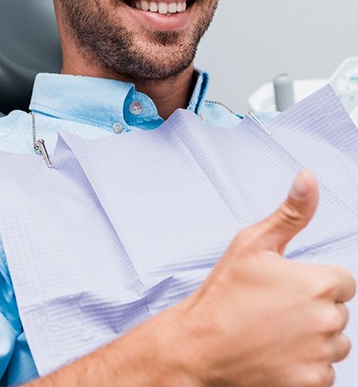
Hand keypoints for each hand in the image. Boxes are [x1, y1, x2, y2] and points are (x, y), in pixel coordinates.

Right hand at [27, 170, 354, 386]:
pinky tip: (278, 353)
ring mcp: (320, 355)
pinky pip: (325, 370)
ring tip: (275, 331)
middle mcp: (326, 320)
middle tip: (274, 308)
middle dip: (314, 308)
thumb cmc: (225, 292)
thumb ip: (291, 212)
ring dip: (315, 337)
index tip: (287, 286)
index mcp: (317, 282)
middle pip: (338, 310)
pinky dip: (307, 364)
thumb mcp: (252, 243)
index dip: (315, 280)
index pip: (342, 280)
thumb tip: (307, 176)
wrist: (200, 346)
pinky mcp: (311, 382)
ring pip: (335, 341)